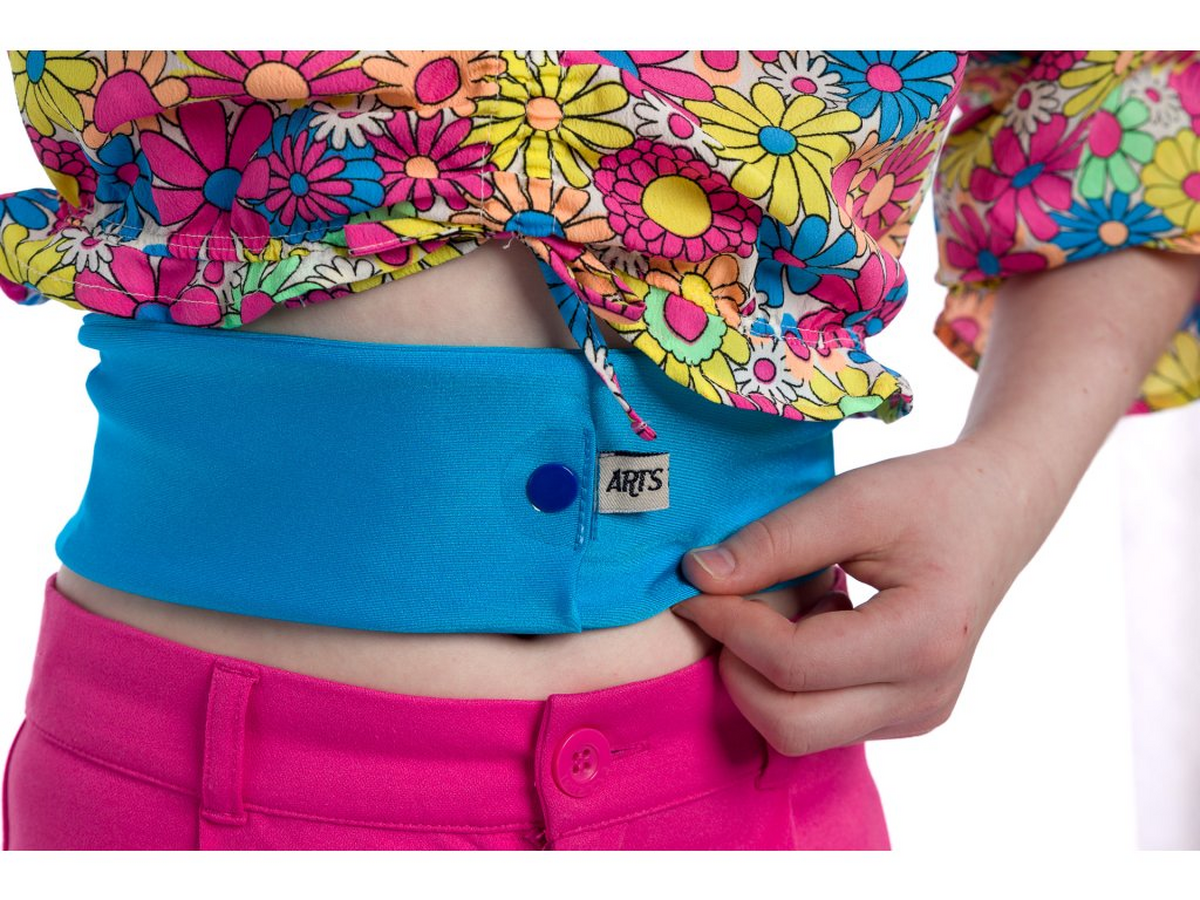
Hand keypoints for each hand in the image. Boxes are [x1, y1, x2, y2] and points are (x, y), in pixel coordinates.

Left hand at [671, 436, 1049, 756]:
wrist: (996, 513)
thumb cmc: (929, 496)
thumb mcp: (852, 500)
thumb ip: (774, 541)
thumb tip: (697, 577)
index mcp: (924, 639)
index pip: (793, 663)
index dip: (729, 626)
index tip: (694, 587)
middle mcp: (926, 696)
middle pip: (790, 723)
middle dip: (737, 667)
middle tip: (725, 606)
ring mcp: (920, 715)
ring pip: (800, 731)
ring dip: (764, 677)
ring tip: (788, 606)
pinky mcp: (908, 717)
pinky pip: (822, 722)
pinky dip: (792, 682)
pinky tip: (815, 624)